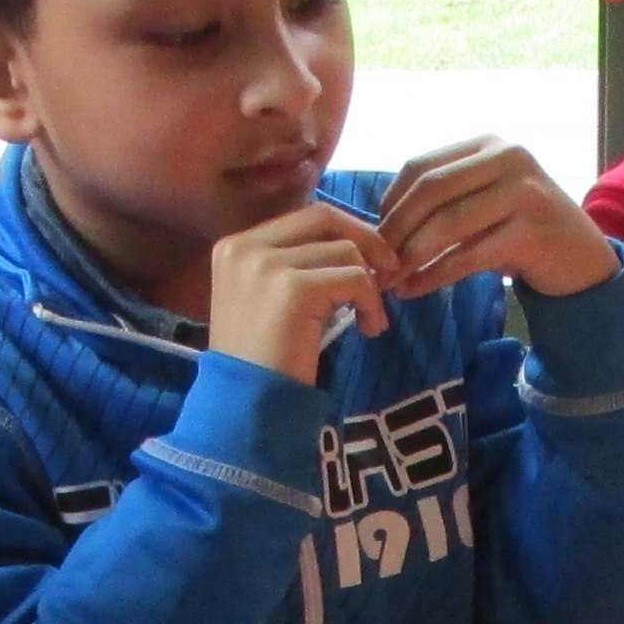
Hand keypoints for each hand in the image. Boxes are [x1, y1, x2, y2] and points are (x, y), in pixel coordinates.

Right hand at [204, 200, 393, 380]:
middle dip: (365, 239)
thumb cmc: (260, 362)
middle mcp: (245, 247)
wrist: (244, 406)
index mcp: (235, 246)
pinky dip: (371, 303)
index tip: (366, 260)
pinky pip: (355, 278)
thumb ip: (294, 266)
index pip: (303, 217)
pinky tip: (368, 329)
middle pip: (324, 217)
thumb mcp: (266, 299)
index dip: (343, 232)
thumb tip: (353, 244)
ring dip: (369, 285)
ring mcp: (267, 265)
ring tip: (368, 320)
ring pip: (346, 250)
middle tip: (388, 271)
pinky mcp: (293, 289)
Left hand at [376, 137, 617, 303]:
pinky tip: (416, 289)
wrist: (582, 259)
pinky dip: (435, 275)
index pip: (421, 166)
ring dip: (411, 257)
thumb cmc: (521, 231)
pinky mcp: (531, 233)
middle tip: (375, 264)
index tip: (375, 236)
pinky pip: (469, 255)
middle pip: (430, 190)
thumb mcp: (484, 202)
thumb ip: (444, 201)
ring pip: (448, 224)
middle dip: (395, 230)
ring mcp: (524, 193)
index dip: (390, 203)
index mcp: (488, 145)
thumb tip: (380, 224)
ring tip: (391, 282)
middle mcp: (508, 158)